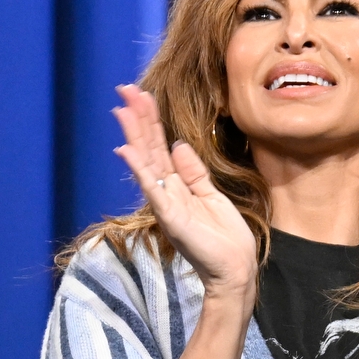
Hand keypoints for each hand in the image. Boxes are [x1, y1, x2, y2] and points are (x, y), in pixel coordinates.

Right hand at [111, 85, 257, 296]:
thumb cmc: (225, 237)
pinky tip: (128, 150)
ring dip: (134, 135)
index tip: (142, 96)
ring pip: (146, 162)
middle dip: (138, 119)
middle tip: (125, 89)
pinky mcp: (170, 216)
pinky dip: (140, 169)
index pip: (159, 147)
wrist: (234, 268)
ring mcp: (165, 203)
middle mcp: (166, 192)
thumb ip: (193, 171)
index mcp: (177, 186)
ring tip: (123, 109)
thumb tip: (178, 144)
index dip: (151, 121)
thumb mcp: (211, 194)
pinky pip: (152, 188)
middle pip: (149, 149)